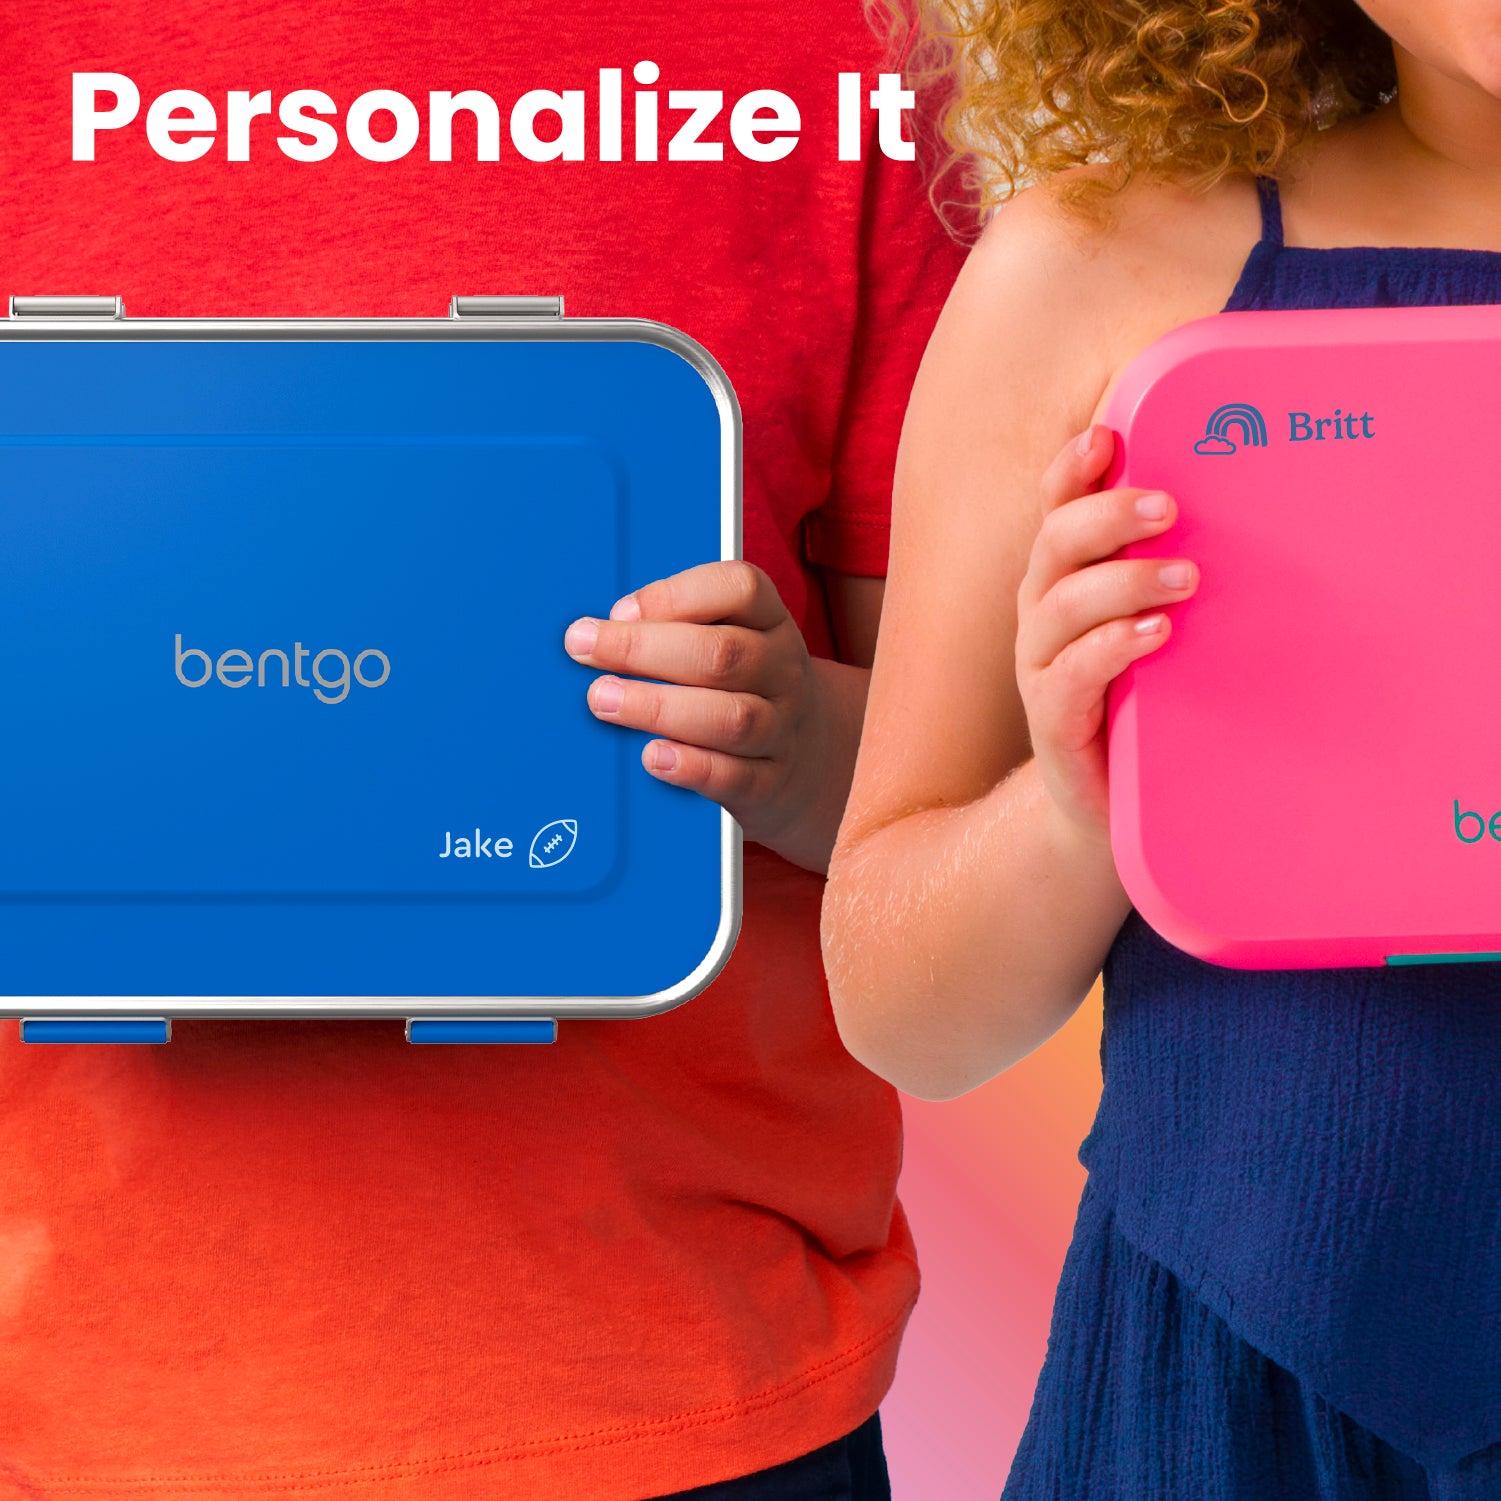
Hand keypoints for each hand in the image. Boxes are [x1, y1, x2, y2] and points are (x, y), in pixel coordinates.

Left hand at [564, 561, 842, 863]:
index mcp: (771, 623)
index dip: (676, 595)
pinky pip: (733, 776)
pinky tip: (652, 756)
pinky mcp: (769, 783)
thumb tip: (601, 631)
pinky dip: (691, 767)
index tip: (618, 611)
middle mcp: (782, 672)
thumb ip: (676, 628)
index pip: (741, 589)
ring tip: (604, 700)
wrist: (812, 757)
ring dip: (659, 707)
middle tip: (585, 649)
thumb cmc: (744, 686)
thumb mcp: (732, 641)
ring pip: (730, 718)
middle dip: (643, 649)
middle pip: (722, 654)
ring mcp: (781, 729)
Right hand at [1015, 424, 1198, 837]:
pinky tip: (1154, 633)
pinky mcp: (1051, 716)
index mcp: (1064, 577)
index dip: (1073, 469)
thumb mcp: (1159, 624)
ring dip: (1124, 581)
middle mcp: (1042, 611)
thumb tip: (1262, 507)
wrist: (1106, 802)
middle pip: (1054, 542)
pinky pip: (1070, 671)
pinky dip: (1111, 645)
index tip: (1108, 436)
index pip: (1055, 507)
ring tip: (1186, 578)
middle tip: (1168, 506)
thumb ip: (1178, 572)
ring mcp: (1039, 664)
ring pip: (1061, 602)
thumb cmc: (1143, 700)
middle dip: (1107, 515)